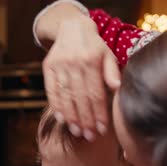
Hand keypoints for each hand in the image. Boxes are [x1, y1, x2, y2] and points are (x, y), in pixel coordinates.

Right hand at [42, 15, 120, 141]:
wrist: (72, 28)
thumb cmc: (95, 47)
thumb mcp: (108, 55)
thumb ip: (112, 72)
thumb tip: (118, 87)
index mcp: (91, 61)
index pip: (95, 93)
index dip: (98, 113)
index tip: (102, 129)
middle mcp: (74, 63)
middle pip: (80, 98)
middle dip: (85, 120)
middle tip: (90, 136)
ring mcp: (59, 65)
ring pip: (65, 96)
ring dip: (71, 117)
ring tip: (77, 132)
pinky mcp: (48, 67)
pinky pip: (51, 90)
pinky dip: (56, 106)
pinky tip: (62, 120)